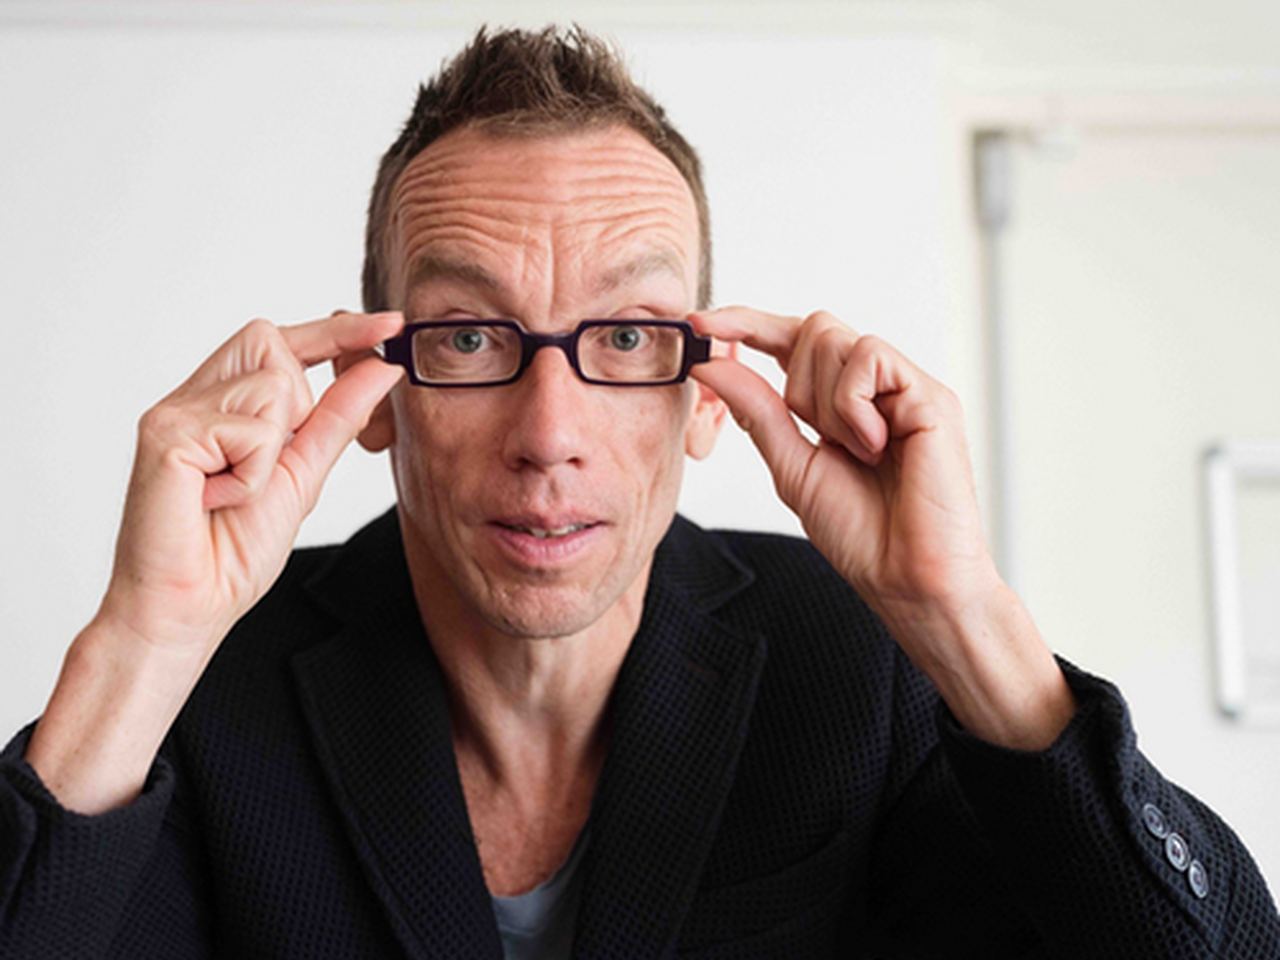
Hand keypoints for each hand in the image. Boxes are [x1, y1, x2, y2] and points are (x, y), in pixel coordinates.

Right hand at [102, 310, 404, 660]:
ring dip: (273, 453)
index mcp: (221, 403)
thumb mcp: (303, 474)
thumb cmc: (233, 549)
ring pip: (272, 388)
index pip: (280, 343)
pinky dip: (250, 476)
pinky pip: (249, 431)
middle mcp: (191, 397)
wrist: (188, 607)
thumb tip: (380, 367)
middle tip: (263, 466)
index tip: (390, 323)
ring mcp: (173, 411)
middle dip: (295, 403)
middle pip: (273, 344)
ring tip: (233, 492)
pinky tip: (216, 500)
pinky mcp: (165, 433)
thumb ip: (338, 418)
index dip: (336, 330)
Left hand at [691, 306, 1072, 748]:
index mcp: (840, 402)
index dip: (747, 324)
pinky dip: (854, 403)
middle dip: (795, 381)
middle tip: (823, 439)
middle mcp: (875, 387)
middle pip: (812, 329)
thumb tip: (711, 362)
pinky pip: (870, 358)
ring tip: (858, 451)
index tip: (701, 323)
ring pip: (835, 337)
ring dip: (825, 401)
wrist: (907, 579)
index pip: (790, 340)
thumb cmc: (860, 534)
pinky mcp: (931, 395)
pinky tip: (874, 445)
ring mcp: (905, 388)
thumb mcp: (791, 466)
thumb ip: (756, 410)